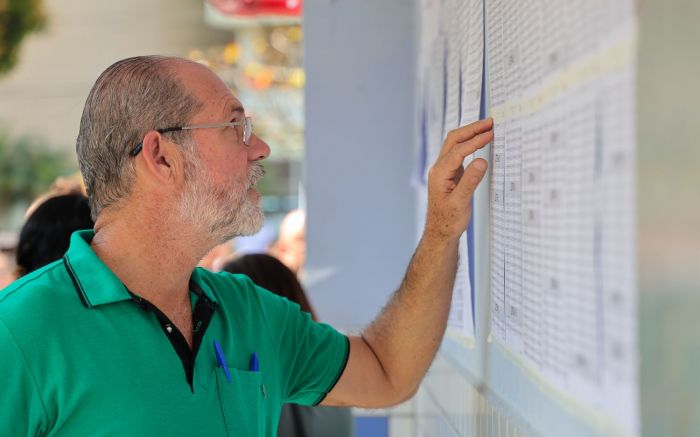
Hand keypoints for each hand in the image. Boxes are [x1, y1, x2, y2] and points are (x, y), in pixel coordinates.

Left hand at [425, 118, 492, 239]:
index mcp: (440, 174)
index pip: (458, 151)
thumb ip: (470, 181)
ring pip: (455, 145)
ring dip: (470, 134)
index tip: (490, 133)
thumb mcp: (461, 203)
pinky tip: (479, 142)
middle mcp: (439, 169)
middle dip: (471, 129)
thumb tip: (482, 161)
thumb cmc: (448, 220)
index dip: (475, 141)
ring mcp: (444, 170)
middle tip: (489, 122)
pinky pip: (458, 153)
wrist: (440, 232)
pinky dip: (469, 144)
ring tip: (487, 127)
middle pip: (453, 141)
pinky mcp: (450, 174)